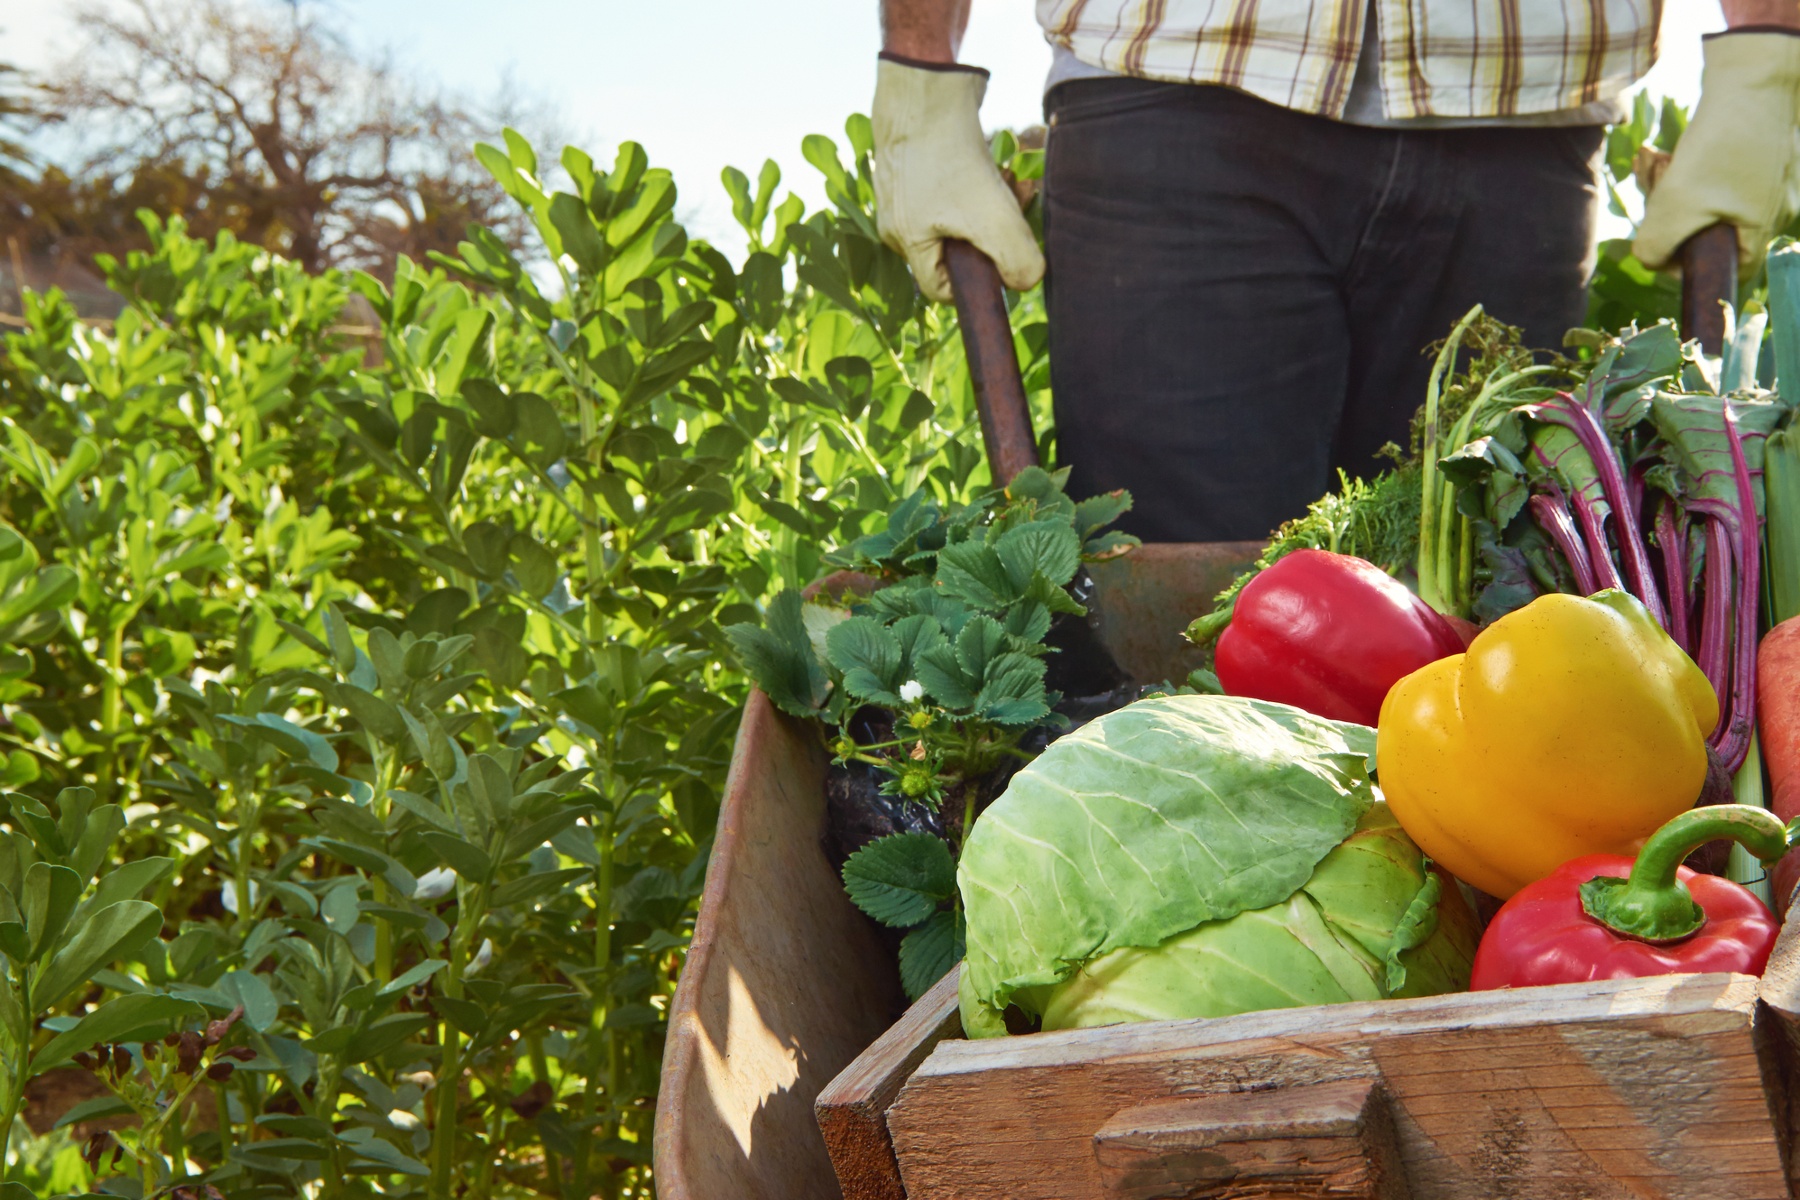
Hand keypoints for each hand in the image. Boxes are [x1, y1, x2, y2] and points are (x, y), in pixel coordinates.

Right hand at [871, 55, 1044, 302]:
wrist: (927, 83)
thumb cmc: (950, 154)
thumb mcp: (992, 218)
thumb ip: (1017, 260)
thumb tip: (1026, 281)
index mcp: (905, 240)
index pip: (939, 288)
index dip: (976, 284)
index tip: (1005, 257)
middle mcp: (900, 217)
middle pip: (957, 248)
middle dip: (995, 234)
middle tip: (1018, 207)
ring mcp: (908, 187)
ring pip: (962, 214)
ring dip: (995, 204)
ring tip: (1013, 181)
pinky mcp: (922, 159)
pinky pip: (958, 185)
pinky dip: (984, 179)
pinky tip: (1001, 163)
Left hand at [1635, 31, 1799, 269]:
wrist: (1756, 72)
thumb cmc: (1722, 143)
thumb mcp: (1676, 205)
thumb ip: (1656, 247)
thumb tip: (1650, 260)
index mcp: (1764, 227)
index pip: (1727, 270)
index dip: (1687, 265)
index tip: (1659, 241)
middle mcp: (1774, 205)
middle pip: (1706, 230)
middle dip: (1666, 211)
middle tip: (1650, 182)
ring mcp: (1767, 177)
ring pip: (1702, 198)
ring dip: (1666, 184)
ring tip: (1651, 159)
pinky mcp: (1755, 152)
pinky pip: (1710, 173)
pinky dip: (1681, 165)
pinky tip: (1657, 152)